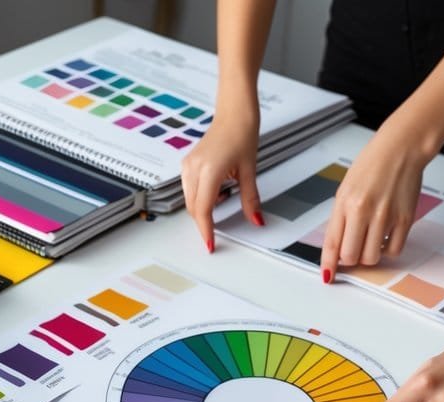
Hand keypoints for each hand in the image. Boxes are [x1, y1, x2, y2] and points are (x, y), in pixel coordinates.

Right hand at [180, 100, 262, 252]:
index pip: (204, 209)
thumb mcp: (249, 170)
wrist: (234, 114)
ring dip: (204, 208)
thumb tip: (256, 220)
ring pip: (190, 200)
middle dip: (205, 222)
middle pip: (194, 208)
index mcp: (209, 170)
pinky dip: (202, 197)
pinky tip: (218, 189)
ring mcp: (188, 165)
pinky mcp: (187, 164)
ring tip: (225, 196)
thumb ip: (250, 199)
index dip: (206, 230)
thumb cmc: (242, 134)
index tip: (210, 244)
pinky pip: (190, 189)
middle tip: (220, 230)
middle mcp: (193, 168)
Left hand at [321, 124, 429, 282]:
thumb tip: (338, 247)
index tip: (328, 276)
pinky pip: (394, 250)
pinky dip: (387, 250)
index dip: (329, 264)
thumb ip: (341, 218)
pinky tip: (385, 238)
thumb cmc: (372, 166)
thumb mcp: (346, 190)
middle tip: (353, 250)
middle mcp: (364, 211)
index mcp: (345, 203)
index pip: (332, 244)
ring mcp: (386, 216)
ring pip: (372, 257)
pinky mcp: (405, 219)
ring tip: (370, 241)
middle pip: (351, 256)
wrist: (401, 150)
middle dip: (350, 258)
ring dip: (369, 256)